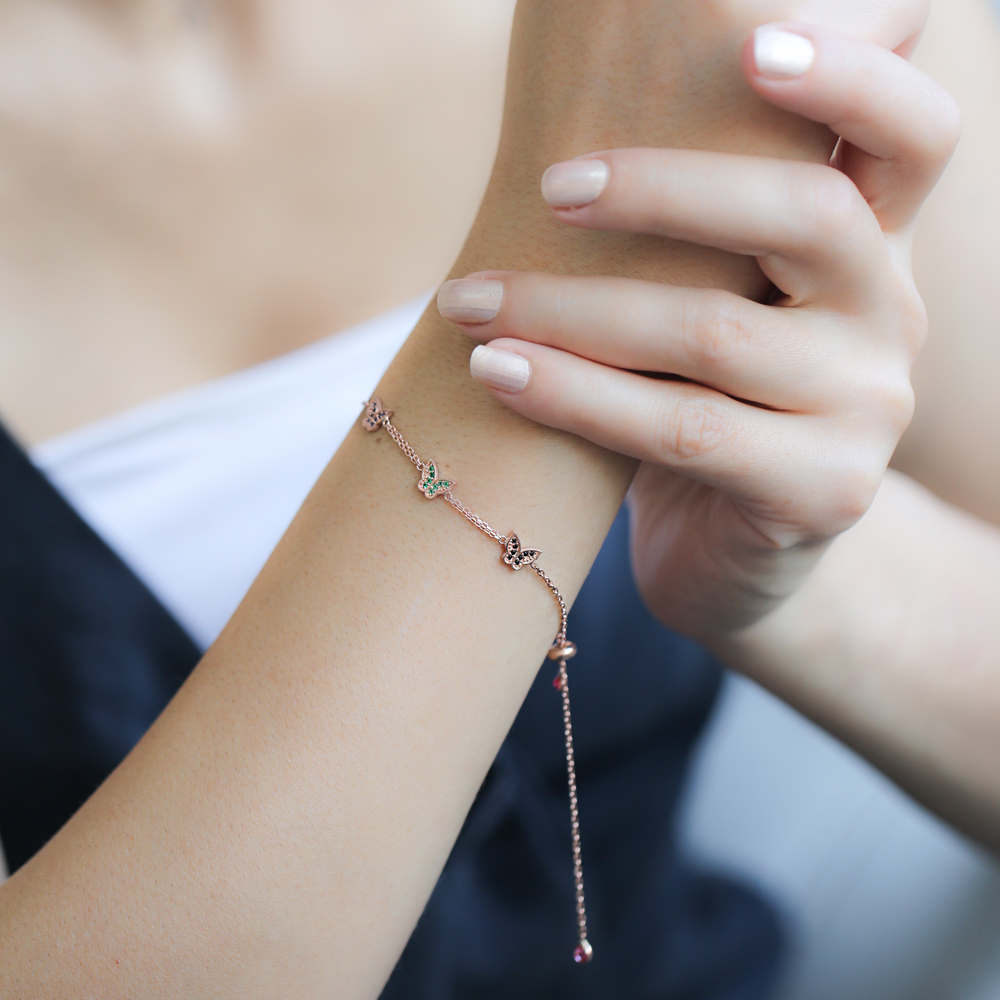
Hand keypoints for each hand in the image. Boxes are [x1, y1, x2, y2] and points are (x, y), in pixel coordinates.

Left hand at [438, 23, 959, 638]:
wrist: (727, 547)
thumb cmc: (701, 404)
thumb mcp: (716, 304)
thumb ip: (696, 232)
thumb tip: (571, 127)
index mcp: (872, 251)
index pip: (910, 137)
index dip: (849, 77)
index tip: (751, 42)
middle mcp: (890, 319)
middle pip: (809, 215)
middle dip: (664, 188)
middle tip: (549, 186)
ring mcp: (866, 411)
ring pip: (713, 332)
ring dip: (570, 309)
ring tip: (466, 302)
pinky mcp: (821, 492)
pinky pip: (683, 430)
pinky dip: (576, 395)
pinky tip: (496, 373)